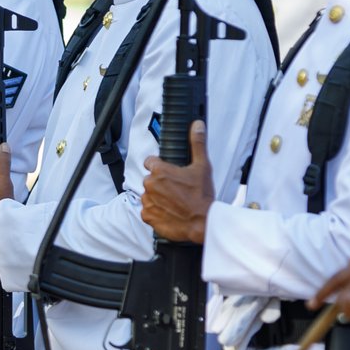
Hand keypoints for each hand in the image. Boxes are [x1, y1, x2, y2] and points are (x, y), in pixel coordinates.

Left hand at [138, 123, 214, 242]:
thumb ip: (197, 144)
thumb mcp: (202, 166)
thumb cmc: (202, 197)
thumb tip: (197, 125)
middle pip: (151, 179)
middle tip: (176, 189)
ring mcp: (147, 201)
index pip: (150, 161)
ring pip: (149, 195)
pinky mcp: (147, 216)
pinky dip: (156, 212)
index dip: (159, 165)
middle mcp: (150, 185)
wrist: (202, 223)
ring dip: (158, 197)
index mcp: (160, 171)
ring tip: (174, 202)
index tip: (168, 172)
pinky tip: (169, 212)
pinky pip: (147, 211)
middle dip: (161, 183)